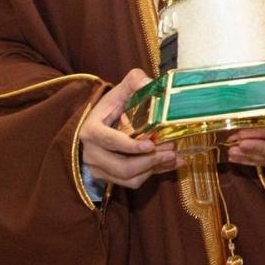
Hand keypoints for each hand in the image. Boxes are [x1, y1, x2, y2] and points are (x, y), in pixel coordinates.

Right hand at [81, 68, 181, 189]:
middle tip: (171, 151)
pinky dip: (152, 175)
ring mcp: (98, 168)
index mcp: (91, 130)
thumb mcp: (121, 90)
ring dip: (153, 169)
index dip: (130, 145)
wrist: (101, 123)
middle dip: (150, 161)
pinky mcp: (108, 177)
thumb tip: (150, 82)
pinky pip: (132, 183)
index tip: (150, 144)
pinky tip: (168, 164)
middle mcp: (91, 153)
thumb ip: (134, 81)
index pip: (109, 141)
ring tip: (173, 157)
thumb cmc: (113, 106)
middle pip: (122, 167)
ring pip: (128, 178)